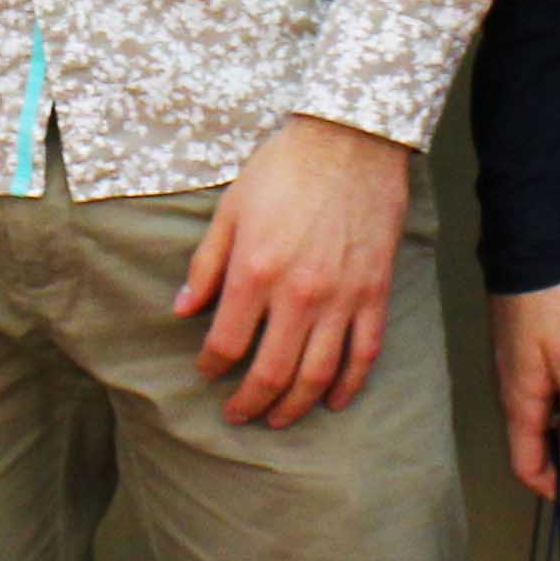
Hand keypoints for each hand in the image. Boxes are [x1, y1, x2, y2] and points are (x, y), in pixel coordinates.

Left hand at [176, 113, 410, 427]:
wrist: (351, 140)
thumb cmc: (285, 168)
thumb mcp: (231, 209)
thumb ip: (207, 265)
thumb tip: (184, 310)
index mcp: (256, 271)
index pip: (227, 343)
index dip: (212, 367)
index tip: (207, 372)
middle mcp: (299, 293)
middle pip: (271, 372)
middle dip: (250, 403)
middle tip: (238, 415)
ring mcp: (342, 297)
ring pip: (318, 374)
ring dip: (295, 406)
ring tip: (278, 420)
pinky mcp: (375, 293)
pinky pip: (364, 354)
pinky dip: (349, 385)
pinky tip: (334, 401)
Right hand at [490, 279, 559, 499]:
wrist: (534, 244)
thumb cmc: (555, 300)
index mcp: (521, 400)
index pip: (526, 465)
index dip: (558, 486)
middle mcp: (513, 388)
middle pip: (533, 443)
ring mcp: (517, 366)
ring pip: (539, 416)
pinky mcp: (526, 346)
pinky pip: (542, 389)